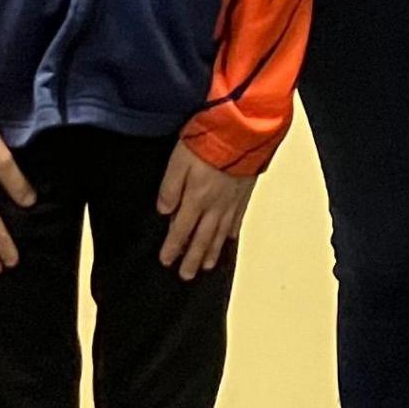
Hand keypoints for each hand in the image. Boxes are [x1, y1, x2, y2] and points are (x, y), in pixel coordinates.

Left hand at [156, 146, 253, 280]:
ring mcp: (232, 202)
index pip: (181, 230)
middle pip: (201, 238)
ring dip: (211, 252)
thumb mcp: (178, 161)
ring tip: (206, 267)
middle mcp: (215, 206)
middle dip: (192, 259)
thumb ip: (169, 187)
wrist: (242, 131)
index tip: (166, 261)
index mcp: (196, 199)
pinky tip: (229, 240)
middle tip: (187, 276)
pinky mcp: (244, 194)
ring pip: (219, 234)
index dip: (173, 247)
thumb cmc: (207, 142)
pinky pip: (237, 220)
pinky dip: (231, 234)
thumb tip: (164, 212)